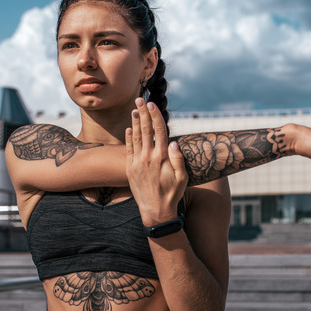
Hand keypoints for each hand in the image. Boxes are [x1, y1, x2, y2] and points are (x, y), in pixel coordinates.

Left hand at [126, 98, 187, 226]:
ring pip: (135, 137)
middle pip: (145, 130)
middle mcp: (148, 157)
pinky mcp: (131, 169)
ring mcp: (137, 163)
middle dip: (143, 113)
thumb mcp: (182, 178)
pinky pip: (128, 150)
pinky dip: (128, 138)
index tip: (152, 104)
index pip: (158, 131)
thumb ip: (178, 160)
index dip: (155, 116)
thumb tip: (173, 142)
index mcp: (162, 157)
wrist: (156, 211)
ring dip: (135, 122)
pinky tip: (129, 128)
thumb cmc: (172, 194)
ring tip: (134, 109)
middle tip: (140, 99)